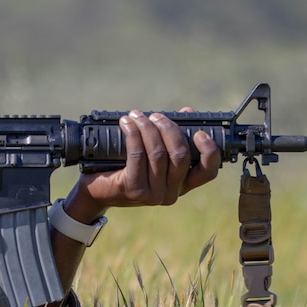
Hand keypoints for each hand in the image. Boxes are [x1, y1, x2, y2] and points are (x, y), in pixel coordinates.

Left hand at [70, 109, 220, 219]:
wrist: (97, 189)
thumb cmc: (126, 167)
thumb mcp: (151, 154)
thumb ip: (171, 135)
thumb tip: (188, 111)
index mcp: (182, 185)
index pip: (207, 172)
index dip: (209, 151)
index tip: (200, 132)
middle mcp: (171, 193)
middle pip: (180, 155)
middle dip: (169, 129)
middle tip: (155, 116)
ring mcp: (153, 194)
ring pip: (158, 153)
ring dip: (147, 128)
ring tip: (136, 115)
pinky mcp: (133, 189)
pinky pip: (137, 155)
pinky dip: (133, 134)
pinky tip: (126, 123)